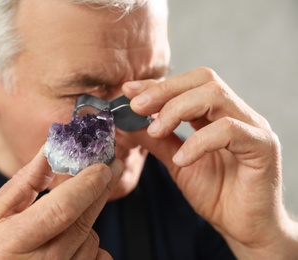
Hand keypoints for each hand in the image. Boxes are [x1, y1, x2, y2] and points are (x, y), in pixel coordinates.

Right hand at [0, 147, 123, 258]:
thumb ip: (22, 182)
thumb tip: (50, 149)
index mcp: (9, 242)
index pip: (61, 209)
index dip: (86, 186)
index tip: (103, 167)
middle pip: (82, 222)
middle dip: (99, 192)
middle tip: (109, 171)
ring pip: (91, 239)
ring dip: (84, 224)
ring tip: (60, 226)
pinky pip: (98, 258)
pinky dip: (90, 246)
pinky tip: (69, 246)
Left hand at [123, 67, 297, 257]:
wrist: (243, 227)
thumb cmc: (215, 194)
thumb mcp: (177, 163)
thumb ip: (157, 140)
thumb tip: (129, 122)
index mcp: (218, 114)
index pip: (189, 84)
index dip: (158, 85)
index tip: (129, 91)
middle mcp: (237, 114)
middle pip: (204, 79)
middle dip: (165, 90)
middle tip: (137, 107)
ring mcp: (252, 127)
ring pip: (215, 96)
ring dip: (177, 109)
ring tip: (155, 131)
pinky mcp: (262, 146)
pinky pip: (228, 130)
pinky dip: (198, 141)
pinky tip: (181, 160)